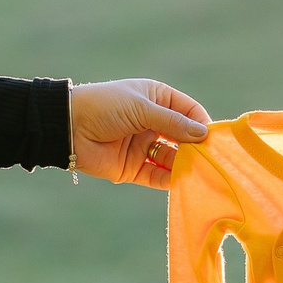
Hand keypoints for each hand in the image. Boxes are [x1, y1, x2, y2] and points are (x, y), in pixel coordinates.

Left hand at [70, 78, 211, 186]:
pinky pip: (157, 175)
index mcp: (156, 99)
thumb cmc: (104, 106)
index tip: (214, 138)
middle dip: (197, 148)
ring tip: (200, 173)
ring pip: (172, 158)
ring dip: (185, 166)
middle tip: (212, 160)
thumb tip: (203, 134)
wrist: (67, 127)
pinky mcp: (133, 168)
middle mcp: (153, 122)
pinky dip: (169, 180)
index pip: (189, 111)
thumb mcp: (141, 108)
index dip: (202, 124)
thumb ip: (172, 122)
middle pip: (183, 137)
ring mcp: (144, 146)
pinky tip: (182, 183)